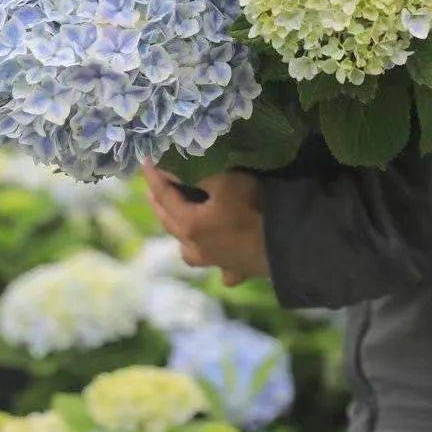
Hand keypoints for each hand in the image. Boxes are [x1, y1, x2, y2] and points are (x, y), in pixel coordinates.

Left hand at [142, 162, 268, 286]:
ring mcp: (215, 263)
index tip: (145, 160)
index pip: (164, 196)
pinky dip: (216, 262)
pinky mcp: (236, 270)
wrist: (286, 243)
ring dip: (181, 236)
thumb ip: (197, 174)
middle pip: (170, 224)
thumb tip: (172, 167)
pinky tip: (218, 259)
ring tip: (180, 223)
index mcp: (189, 225)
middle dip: (160, 203)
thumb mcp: (225, 182)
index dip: (154, 176)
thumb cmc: (253, 208)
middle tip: (153, 187)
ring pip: (188, 251)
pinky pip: (219, 268)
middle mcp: (196, 249)